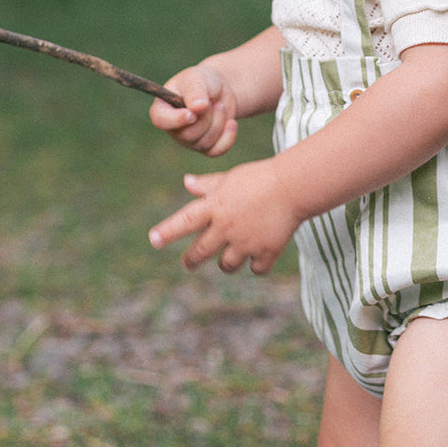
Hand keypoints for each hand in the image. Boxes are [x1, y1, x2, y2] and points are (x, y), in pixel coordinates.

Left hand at [148, 159, 298, 274]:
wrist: (295, 186)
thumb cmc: (260, 177)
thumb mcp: (231, 177)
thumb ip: (208, 185)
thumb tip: (186, 182)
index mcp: (216, 206)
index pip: (185, 220)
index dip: (168, 231)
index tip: (153, 240)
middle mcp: (227, 226)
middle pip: (200, 253)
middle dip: (191, 260)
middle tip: (189, 261)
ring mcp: (246, 242)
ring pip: (226, 266)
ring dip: (226, 262)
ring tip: (231, 253)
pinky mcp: (266, 252)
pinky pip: (256, 269)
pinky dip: (256, 265)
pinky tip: (259, 256)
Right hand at [149, 62, 237, 156]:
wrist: (219, 90)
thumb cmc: (202, 81)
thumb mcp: (197, 78)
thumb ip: (195, 91)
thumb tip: (197, 108)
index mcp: (163, 108)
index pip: (160, 120)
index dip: (175, 120)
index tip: (192, 114)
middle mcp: (173, 128)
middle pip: (187, 135)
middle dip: (206, 118)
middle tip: (213, 102)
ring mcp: (188, 140)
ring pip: (203, 143)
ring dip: (218, 123)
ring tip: (220, 106)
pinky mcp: (205, 147)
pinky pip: (216, 151)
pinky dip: (228, 137)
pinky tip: (231, 123)